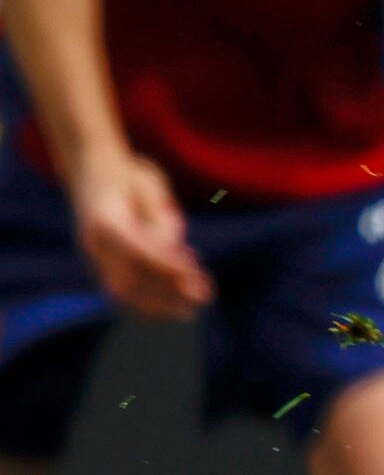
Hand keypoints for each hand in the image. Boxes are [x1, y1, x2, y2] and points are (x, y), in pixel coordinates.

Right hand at [69, 147, 208, 320]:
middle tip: (202, 298)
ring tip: (193, 305)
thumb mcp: (150, 187)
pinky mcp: (100, 261)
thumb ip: (161, 221)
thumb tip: (177, 256)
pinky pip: (122, 284)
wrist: (91, 169)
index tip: (196, 275)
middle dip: (164, 294)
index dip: (169, 267)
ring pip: (122, 290)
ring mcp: (93, 255)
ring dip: (158, 301)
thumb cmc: (127, 175)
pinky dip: (150, 292)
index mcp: (105, 220)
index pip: (139, 252)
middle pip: (126, 281)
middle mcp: (94, 243)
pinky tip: (178, 289)